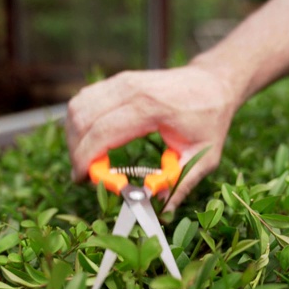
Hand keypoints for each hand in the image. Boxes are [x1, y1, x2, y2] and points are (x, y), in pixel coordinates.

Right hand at [65, 64, 239, 210]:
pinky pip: (85, 100)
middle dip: (76, 150)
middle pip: (82, 117)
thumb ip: (181, 182)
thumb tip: (160, 207)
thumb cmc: (210, 118)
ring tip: (89, 159)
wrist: (213, 82)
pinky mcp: (117, 81)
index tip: (84, 179)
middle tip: (87, 175)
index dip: (86, 158)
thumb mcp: (204, 155)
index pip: (103, 131)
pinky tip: (93, 141)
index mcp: (151, 107)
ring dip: (75, 136)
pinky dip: (81, 122)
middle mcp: (130, 88)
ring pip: (78, 106)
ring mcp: (121, 81)